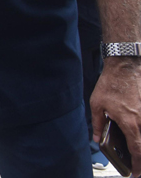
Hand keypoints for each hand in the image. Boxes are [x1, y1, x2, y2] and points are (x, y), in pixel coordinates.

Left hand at [91, 57, 140, 175]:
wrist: (125, 66)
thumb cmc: (112, 83)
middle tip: (139, 167)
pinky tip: (139, 133)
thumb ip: (97, 124)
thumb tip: (96, 138)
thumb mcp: (97, 104)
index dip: (137, 164)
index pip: (137, 150)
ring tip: (138, 152)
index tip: (135, 173)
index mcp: (129, 123)